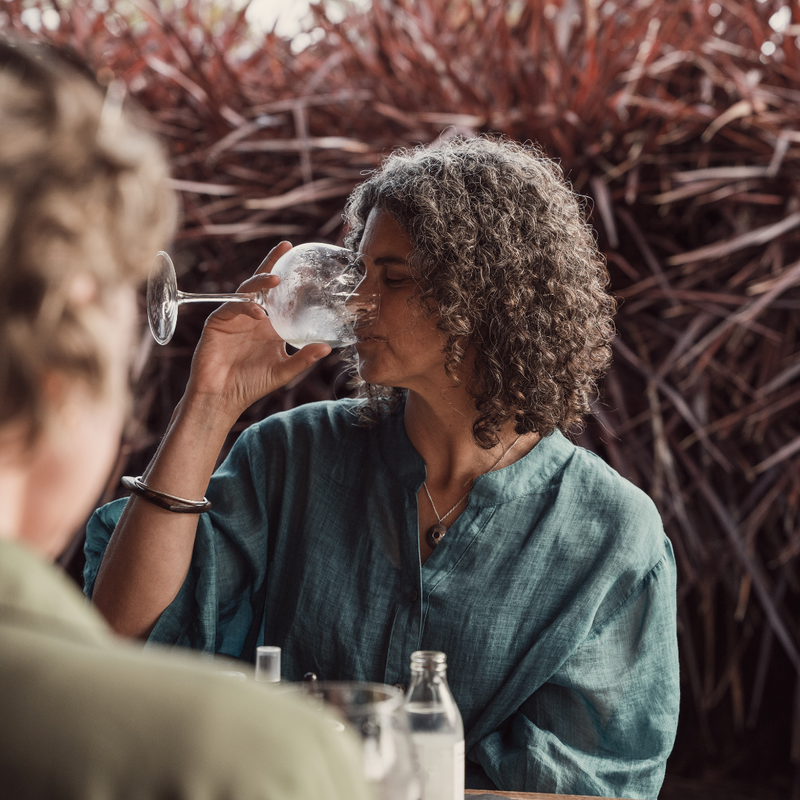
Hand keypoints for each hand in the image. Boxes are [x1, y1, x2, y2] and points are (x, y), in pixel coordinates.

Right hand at [183, 242, 331, 425]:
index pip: (280, 296)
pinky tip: (259, 315)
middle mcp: (252, 317)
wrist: (223, 397)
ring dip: (260, 283)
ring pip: (247, 291)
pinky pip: (232, 308)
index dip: (290, 279)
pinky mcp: (218, 323)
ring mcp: (234, 317)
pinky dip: (246, 309)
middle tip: (286, 247)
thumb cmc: (251, 384)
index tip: (306, 262)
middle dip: (273, 264)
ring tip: (276, 279)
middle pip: (262, 285)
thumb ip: (304, 359)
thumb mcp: (283, 370)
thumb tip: (327, 348)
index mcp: (268, 325)